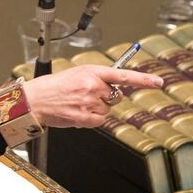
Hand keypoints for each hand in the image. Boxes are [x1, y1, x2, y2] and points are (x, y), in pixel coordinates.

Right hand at [0, 65, 162, 127]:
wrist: (35, 100)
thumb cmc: (52, 87)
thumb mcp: (75, 74)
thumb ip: (96, 78)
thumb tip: (115, 88)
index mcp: (90, 71)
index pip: (122, 75)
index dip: (142, 79)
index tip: (158, 82)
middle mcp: (92, 86)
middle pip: (115, 95)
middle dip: (106, 97)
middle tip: (87, 95)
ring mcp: (89, 103)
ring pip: (107, 109)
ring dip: (97, 108)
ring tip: (78, 104)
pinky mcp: (85, 118)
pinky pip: (100, 120)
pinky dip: (92, 118)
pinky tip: (77, 112)